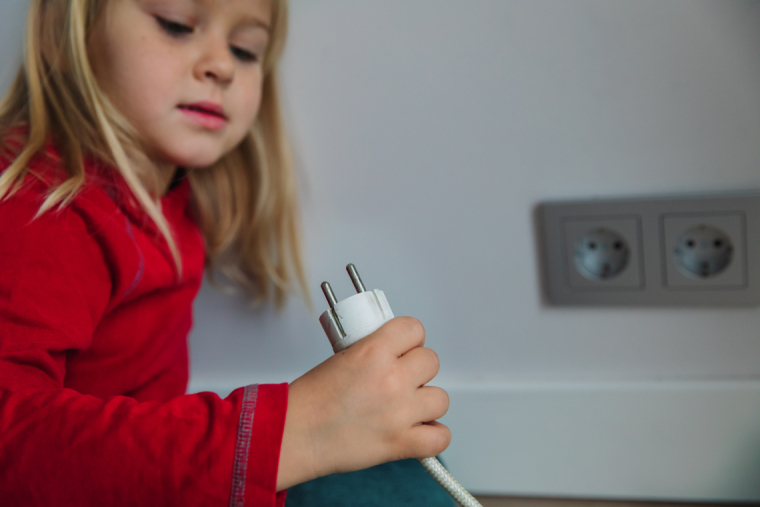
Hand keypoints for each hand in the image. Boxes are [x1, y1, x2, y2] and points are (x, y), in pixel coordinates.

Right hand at [276, 317, 449, 490]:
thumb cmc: (310, 400)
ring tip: (405, 407)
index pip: (414, 328)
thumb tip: (394, 348)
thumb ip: (373, 351)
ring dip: (426, 402)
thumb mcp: (342, 357)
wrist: (295, 434)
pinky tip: (417, 431)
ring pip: (441, 398)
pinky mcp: (401, 443)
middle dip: (417, 370)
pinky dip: (433, 436)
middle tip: (399, 379)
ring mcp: (400, 412)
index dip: (410, 339)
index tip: (403, 348)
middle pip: (431, 361)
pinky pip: (440, 437)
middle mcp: (392, 379)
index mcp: (373, 352)